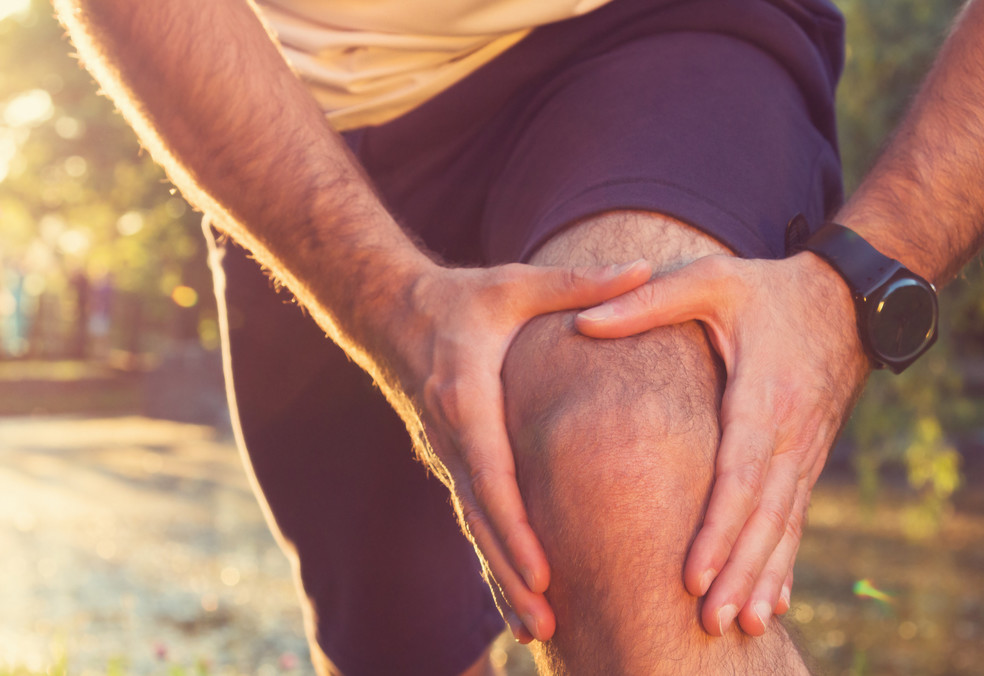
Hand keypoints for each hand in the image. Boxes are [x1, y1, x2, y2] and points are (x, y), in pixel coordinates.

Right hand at [388, 259, 651, 642]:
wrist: (390, 313)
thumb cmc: (462, 298)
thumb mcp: (516, 283)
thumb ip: (579, 283)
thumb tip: (645, 268)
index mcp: (467, 397)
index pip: (491, 472)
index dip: (515, 526)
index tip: (543, 569)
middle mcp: (452, 436)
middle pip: (482, 517)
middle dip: (512, 574)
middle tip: (547, 625)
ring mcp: (447, 455)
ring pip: (475, 528)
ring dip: (502, 580)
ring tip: (538, 631)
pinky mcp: (451, 463)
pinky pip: (473, 519)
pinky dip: (494, 560)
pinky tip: (519, 598)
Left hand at [575, 252, 870, 636]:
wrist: (845, 299)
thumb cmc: (766, 289)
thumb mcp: (708, 280)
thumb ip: (647, 301)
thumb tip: (582, 323)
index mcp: (763, 396)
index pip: (740, 474)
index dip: (717, 527)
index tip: (691, 572)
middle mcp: (792, 434)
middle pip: (764, 515)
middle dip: (737, 570)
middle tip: (710, 620)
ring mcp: (805, 451)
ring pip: (783, 526)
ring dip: (762, 577)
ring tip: (740, 625)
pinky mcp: (806, 460)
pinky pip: (795, 519)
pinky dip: (784, 563)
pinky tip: (772, 602)